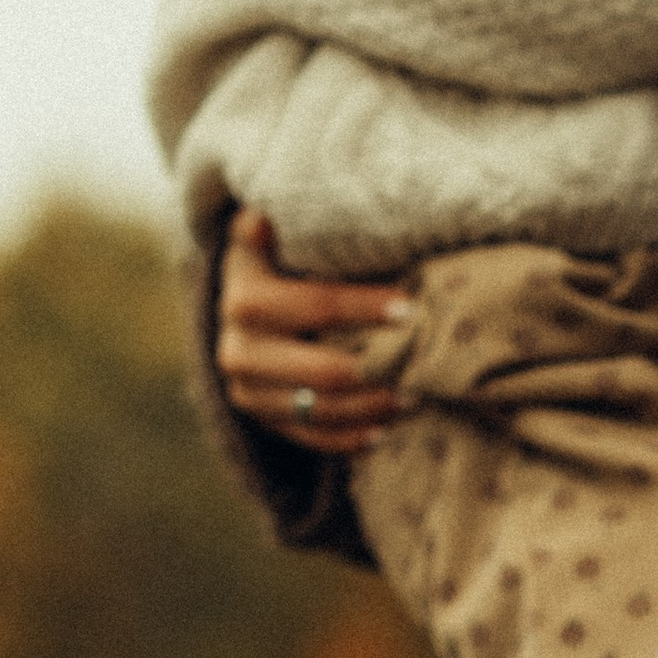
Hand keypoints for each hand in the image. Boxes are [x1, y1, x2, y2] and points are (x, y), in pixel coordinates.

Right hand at [216, 209, 409, 452]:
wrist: (235, 312)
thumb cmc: (268, 265)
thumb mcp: (262, 240)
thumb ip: (266, 229)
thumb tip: (261, 218)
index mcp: (244, 300)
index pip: (316, 306)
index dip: (364, 308)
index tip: (409, 309)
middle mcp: (238, 352)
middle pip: (323, 371)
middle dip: (378, 369)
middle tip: (422, 364)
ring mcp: (248, 393)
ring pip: (323, 410)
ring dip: (374, 407)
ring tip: (415, 396)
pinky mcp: (261, 421)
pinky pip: (313, 439)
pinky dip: (353, 438)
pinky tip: (386, 429)